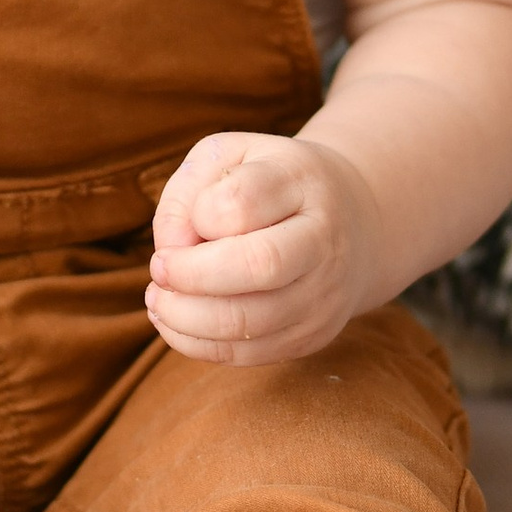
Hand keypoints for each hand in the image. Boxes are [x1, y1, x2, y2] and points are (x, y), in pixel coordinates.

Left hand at [146, 129, 379, 367]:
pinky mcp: (313, 334)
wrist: (354, 222)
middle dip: (190, 275)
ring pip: (248, 321)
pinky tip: (174, 321)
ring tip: (158, 299)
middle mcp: (323, 239)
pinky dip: (198, 344)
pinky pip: (248, 354)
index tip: (187, 219)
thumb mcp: (227, 158)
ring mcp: (324, 293)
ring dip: (185, 317)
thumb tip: (171, 249)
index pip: (242, 201)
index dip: (198, 215)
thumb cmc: (270, 184)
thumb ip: (187, 192)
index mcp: (301, 180)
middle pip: (258, 267)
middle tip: (158, 269)